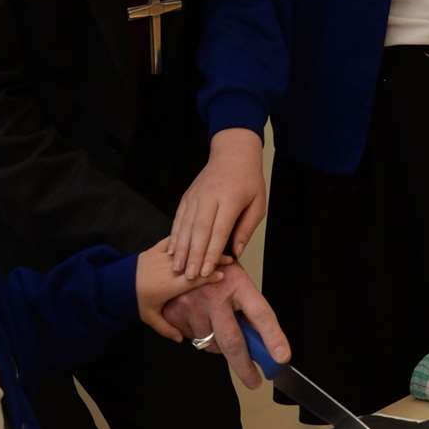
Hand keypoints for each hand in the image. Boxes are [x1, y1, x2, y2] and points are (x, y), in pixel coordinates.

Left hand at [135, 240, 226, 341]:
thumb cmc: (134, 301)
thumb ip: (166, 328)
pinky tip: (195, 236)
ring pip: (186, 250)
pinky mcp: (154, 249)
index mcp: (170, 286)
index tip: (224, 275)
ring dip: (201, 248)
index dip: (210, 277)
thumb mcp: (150, 317)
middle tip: (230, 258)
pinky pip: (171, 240)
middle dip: (212, 260)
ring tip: (216, 245)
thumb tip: (181, 340)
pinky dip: (183, 238)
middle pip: (195, 262)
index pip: (194, 280)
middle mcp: (169, 269)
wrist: (115, 284)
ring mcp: (161, 256)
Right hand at [163, 263, 289, 388]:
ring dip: (218, 346)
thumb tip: (266, 349)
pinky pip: (192, 339)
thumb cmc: (219, 273)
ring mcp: (192, 304)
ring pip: (210, 344)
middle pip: (233, 341)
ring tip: (218, 325)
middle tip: (254, 380)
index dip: (272, 337)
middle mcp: (214, 294)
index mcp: (238, 284)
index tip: (281, 358)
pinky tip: (201, 320)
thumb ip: (251, 314)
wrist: (187, 258)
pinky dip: (200, 337)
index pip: (260, 314)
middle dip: (245, 367)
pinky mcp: (175, 313)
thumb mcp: (240, 285)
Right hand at [168, 129, 265, 278]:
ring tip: (176, 267)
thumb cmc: (249, 180)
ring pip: (185, 225)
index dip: (211, 253)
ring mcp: (195, 196)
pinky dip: (174, 235)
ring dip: (180, 248)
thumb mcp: (258, 204)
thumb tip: (236, 252)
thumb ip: (246, 228)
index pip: (219, 231)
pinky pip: (179, 218)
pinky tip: (171, 249)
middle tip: (188, 275)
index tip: (205, 271)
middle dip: (192, 255)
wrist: (233, 153)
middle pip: (199, 230)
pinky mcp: (187, 196)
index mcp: (229, 200)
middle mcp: (209, 197)